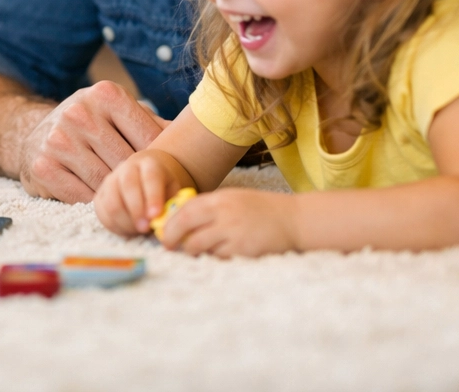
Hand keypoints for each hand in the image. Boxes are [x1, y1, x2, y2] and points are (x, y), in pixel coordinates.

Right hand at [18, 81, 165, 202]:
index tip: (168, 177)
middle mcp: (80, 112)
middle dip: (140, 181)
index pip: (148, 136)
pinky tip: (103, 202)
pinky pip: (81, 196)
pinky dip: (95, 203)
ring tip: (132, 203)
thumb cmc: (90, 126)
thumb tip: (199, 134)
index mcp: (106, 94)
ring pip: (104, 181)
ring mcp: (59, 139)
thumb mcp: (118, 113)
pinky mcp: (44, 166)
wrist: (35, 133)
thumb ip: (153, 124)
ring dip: (119, 195)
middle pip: (126, 161)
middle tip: (153, 198)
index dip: (160, 161)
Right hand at [93, 149, 186, 235]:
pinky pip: (102, 212)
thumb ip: (170, 205)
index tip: (155, 216)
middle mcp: (127, 168)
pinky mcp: (99, 195)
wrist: (146, 176)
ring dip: (125, 221)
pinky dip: (114, 225)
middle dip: (136, 210)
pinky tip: (127, 229)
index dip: (152, 197)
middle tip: (145, 228)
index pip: (150, 177)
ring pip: (112, 201)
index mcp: (149, 164)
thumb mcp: (173, 191)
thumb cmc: (162, 187)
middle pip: (127, 186)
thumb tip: (165, 225)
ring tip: (138, 231)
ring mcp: (110, 180)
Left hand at [159, 188, 299, 257]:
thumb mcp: (234, 199)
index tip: (164, 232)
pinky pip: (217, 258)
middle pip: (186, 227)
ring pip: (198, 246)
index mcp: (220, 199)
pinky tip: (218, 256)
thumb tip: (181, 220)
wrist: (294, 220)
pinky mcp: (243, 251)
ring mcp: (233, 233)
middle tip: (169, 246)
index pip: (185, 209)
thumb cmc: (261, 209)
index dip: (170, 223)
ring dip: (192, 251)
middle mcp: (224, 214)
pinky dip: (213, 259)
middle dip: (173, 239)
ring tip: (195, 252)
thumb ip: (211, 208)